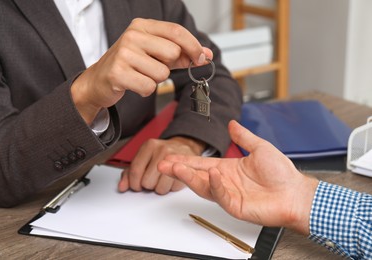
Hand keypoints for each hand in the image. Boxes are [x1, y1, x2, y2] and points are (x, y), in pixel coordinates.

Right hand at [71, 18, 212, 123]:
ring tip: (140, 75)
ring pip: (162, 73)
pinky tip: (133, 84)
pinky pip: (149, 87)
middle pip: (172, 53)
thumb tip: (206, 55)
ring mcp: (123, 53)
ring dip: (155, 80)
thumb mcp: (156, 55)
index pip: (176, 31)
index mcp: (142, 26)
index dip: (193, 46)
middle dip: (168, 66)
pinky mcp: (118, 72)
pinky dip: (145, 90)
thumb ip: (181, 54)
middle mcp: (132, 36)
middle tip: (152, 67)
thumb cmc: (130, 65)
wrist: (98, 81)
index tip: (202, 58)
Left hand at [118, 136, 205, 194]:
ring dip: (158, 188)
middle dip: (147, 185)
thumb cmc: (160, 154)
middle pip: (147, 182)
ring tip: (160, 179)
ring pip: (160, 188)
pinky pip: (172, 189)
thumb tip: (122, 186)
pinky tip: (170, 179)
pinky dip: (170, 188)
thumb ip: (130, 172)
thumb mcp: (144, 158)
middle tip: (151, 179)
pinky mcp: (186, 170)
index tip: (136, 185)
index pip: (135, 171)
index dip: (133, 183)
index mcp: (149, 146)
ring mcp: (175, 160)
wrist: (183, 147)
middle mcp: (162, 150)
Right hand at [158, 120, 318, 234]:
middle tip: (163, 164)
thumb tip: (232, 123)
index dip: (185, 160)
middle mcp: (224, 181)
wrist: (295, 192)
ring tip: (175, 168)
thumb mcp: (260, 147)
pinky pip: (221, 195)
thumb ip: (243, 137)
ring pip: (203, 186)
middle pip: (196, 175)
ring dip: (188, 177)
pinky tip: (210, 174)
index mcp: (227, 168)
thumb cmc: (281, 173)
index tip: (170, 155)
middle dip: (178, 169)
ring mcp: (228, 194)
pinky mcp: (235, 206)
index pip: (201, 163)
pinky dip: (215, 185)